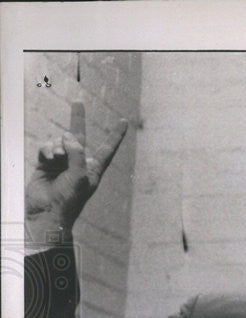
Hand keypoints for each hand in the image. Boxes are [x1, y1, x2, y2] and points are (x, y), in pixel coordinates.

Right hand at [26, 102, 127, 241]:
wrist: (46, 211)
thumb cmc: (69, 199)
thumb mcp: (79, 176)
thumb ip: (77, 153)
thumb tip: (68, 136)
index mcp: (94, 169)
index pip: (107, 148)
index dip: (115, 135)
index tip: (123, 121)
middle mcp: (78, 163)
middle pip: (79, 136)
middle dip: (78, 119)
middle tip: (78, 102)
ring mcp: (61, 162)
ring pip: (60, 141)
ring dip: (58, 146)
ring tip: (57, 159)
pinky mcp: (46, 163)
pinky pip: (47, 146)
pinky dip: (47, 149)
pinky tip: (49, 158)